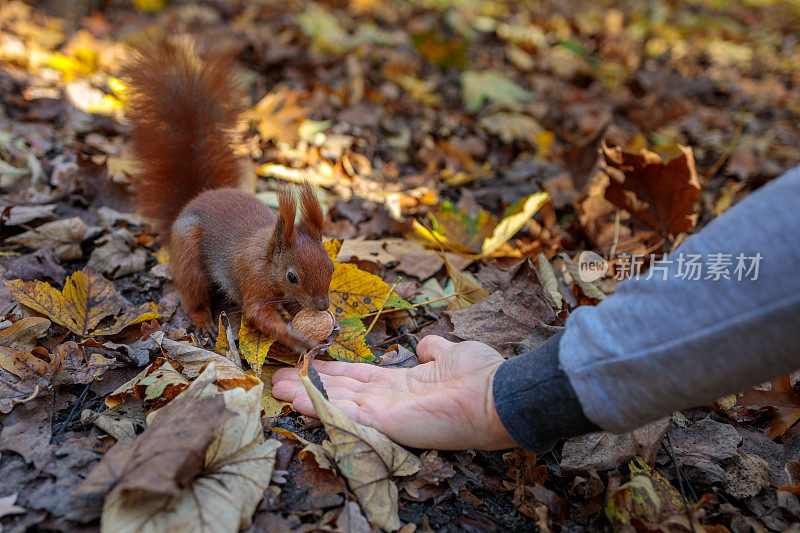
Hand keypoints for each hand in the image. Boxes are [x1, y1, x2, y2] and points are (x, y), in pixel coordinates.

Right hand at [271, 336, 515, 449]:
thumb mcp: (450, 354)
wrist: (495, 395)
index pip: (359, 378)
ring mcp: (385, 413)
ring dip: (306, 396)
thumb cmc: (478, 376)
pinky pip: (346, 414)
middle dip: (309, 385)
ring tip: (277, 389)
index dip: (333, 372)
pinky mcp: (385, 421)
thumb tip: (423, 344)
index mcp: (401, 385)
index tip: (309, 364)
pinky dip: (320, 407)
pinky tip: (298, 401)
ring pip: (336, 403)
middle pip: (340, 392)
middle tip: (279, 379)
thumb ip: (433, 350)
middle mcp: (388, 400)